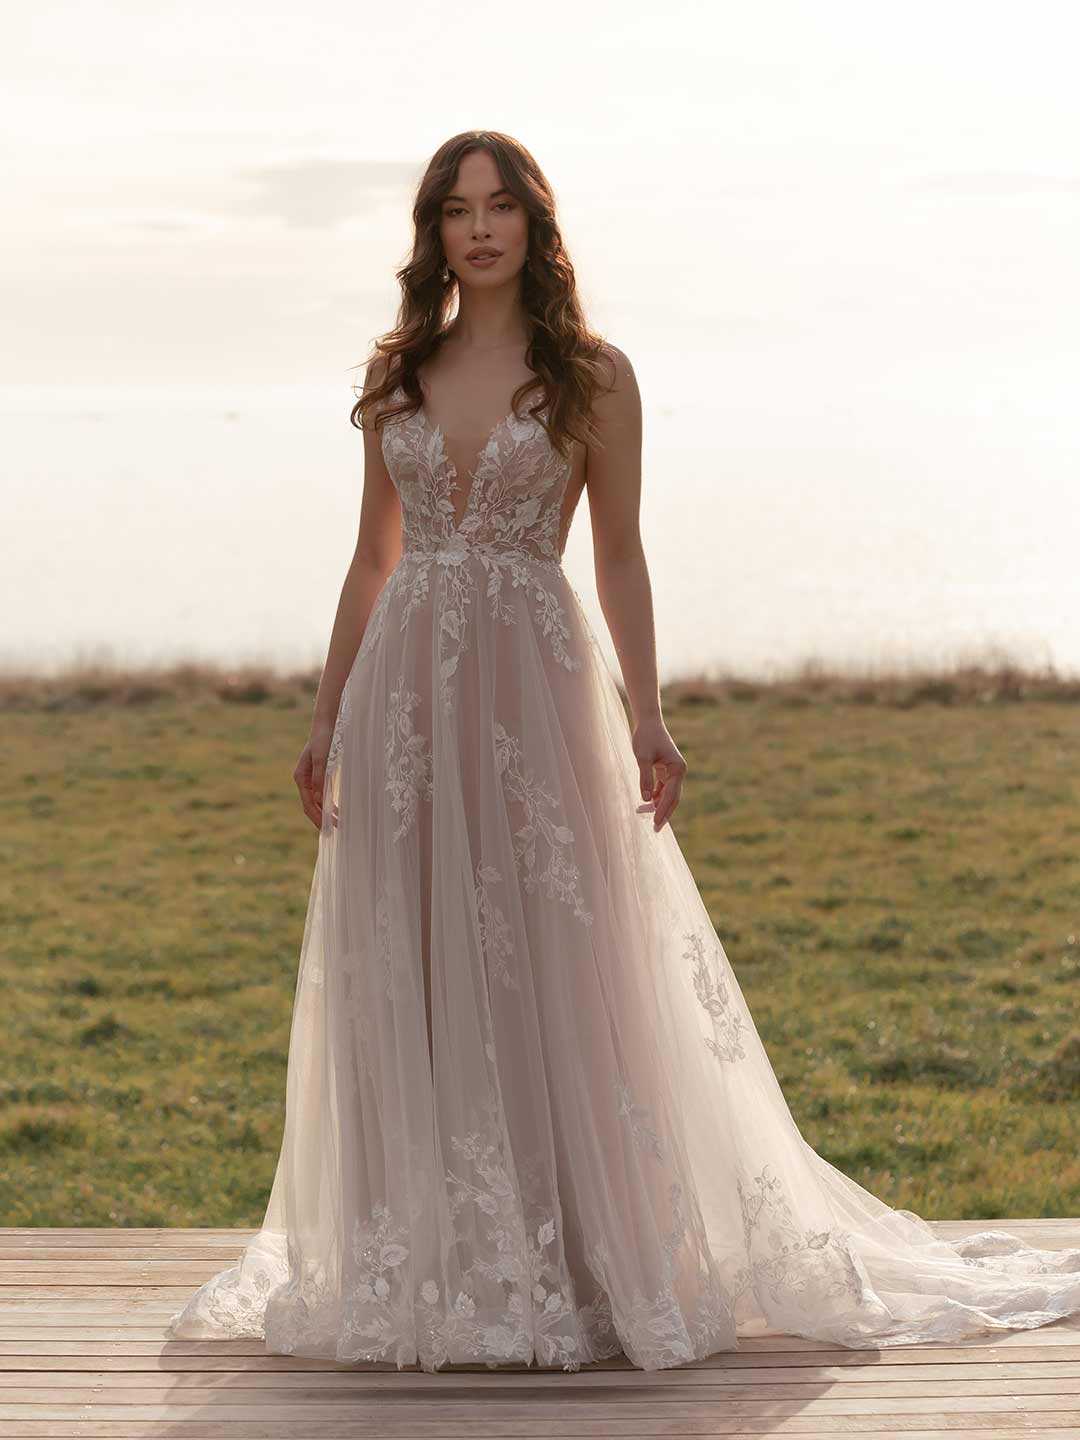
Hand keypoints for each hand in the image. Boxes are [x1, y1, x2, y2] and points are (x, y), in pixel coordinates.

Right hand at [294, 721, 334, 829]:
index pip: (308, 804)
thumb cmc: (325, 739)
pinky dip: (329, 804)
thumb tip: (318, 799)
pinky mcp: (320, 776)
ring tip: (339, 823)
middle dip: (321, 819)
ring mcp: (312, 779)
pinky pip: (323, 795)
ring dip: (326, 813)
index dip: (317, 817)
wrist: (328, 724)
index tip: (327, 829)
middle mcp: (304, 780)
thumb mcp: (322, 758)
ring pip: (317, 802)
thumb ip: (320, 778)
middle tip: (335, 831)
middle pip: (311, 806)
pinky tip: (338, 810)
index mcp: (301, 777)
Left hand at [631, 717, 686, 831]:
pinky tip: (646, 804)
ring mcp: (673, 771)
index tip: (655, 824)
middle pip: (673, 798)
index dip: (663, 810)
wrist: (648, 722)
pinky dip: (655, 797)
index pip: (671, 795)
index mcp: (678, 769)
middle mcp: (679, 771)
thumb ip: (645, 779)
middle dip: (663, 813)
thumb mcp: (642, 758)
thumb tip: (646, 800)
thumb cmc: (646, 737)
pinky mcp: (666, 770)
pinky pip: (663, 788)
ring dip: (657, 805)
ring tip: (643, 814)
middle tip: (655, 829)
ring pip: (668, 794)